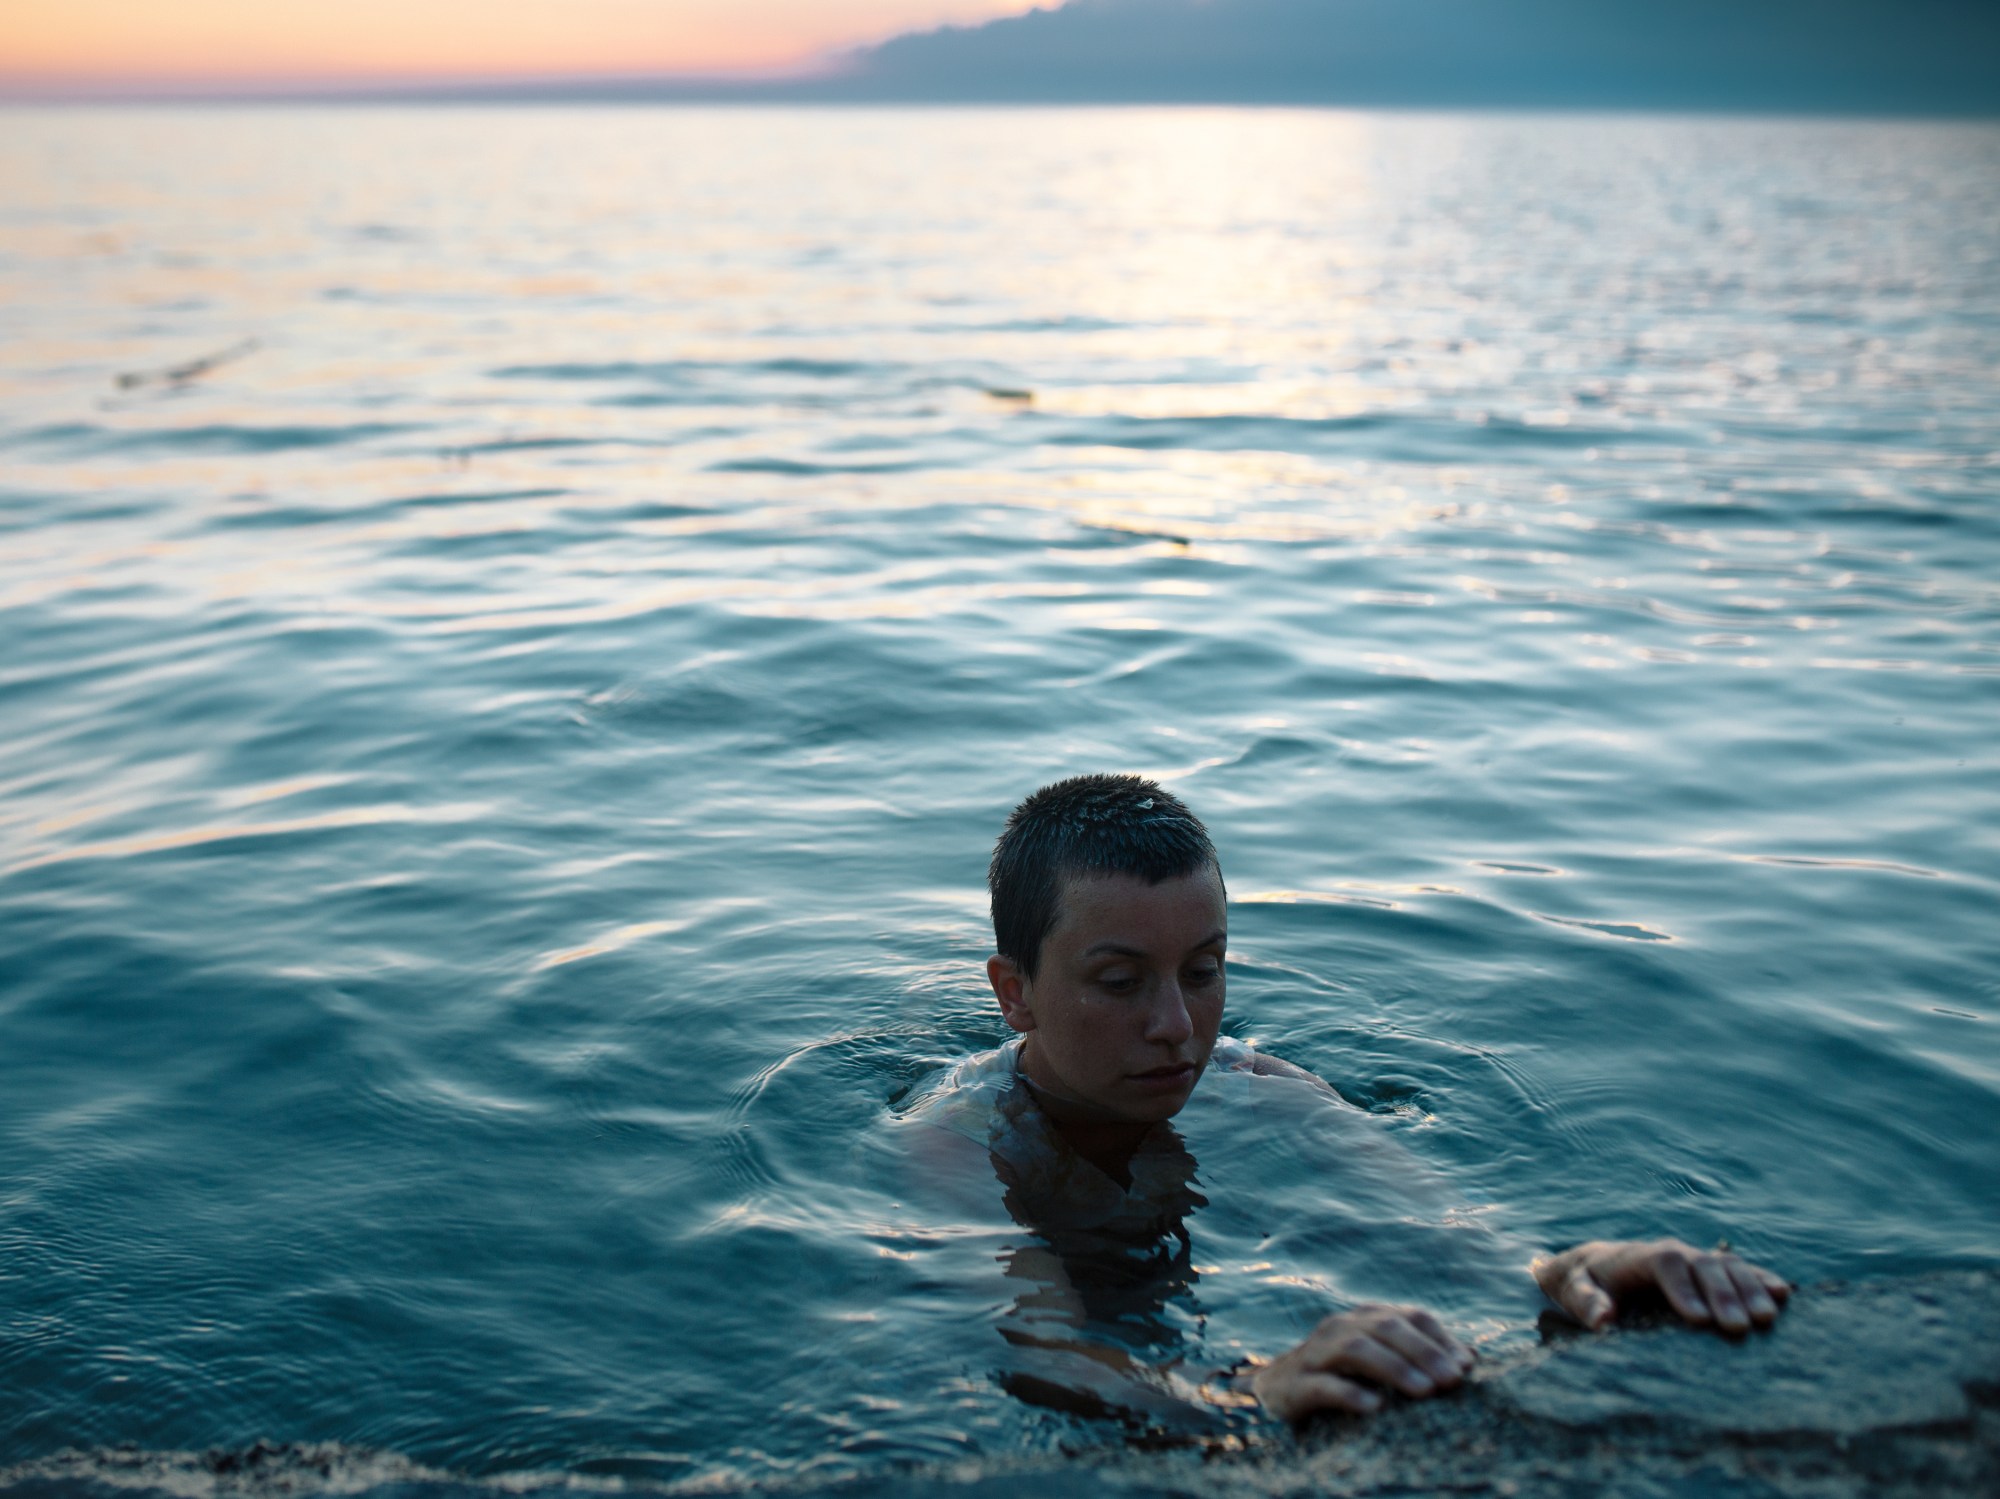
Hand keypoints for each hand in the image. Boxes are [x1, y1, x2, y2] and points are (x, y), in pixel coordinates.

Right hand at [1250, 1303, 1473, 1421]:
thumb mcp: (1380, 1361)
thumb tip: (1470, 1358)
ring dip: (1395, 1368)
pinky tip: (1376, 1407)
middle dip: (1424, 1352)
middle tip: (1452, 1381)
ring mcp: (1316, 1352)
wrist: (1276, 1388)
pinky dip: (1351, 1393)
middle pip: (1387, 1327)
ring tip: (1425, 1391)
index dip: (1440, 1338)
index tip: (1466, 1367)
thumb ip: (1419, 1355)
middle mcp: (1342, 1326)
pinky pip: (1324, 1385)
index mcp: (1366, 1318)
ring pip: (1357, 1349)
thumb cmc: (1340, 1374)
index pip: (1410, 1316)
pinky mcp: (1296, 1383)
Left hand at [1533, 1238, 1789, 1334]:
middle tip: (1740, 1327)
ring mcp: (1696, 1260)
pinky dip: (1761, 1279)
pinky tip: (1784, 1295)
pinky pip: (1742, 1270)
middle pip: (1703, 1265)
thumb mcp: (1574, 1292)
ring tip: (1767, 1318)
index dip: (1684, 1289)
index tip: (1698, 1320)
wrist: (1598, 1266)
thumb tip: (1603, 1321)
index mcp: (1641, 1256)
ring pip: (1728, 1266)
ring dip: (1749, 1289)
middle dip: (1723, 1295)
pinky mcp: (1712, 1273)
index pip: (1666, 1264)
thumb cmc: (1586, 1283)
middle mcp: (1674, 1253)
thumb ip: (1586, 1304)